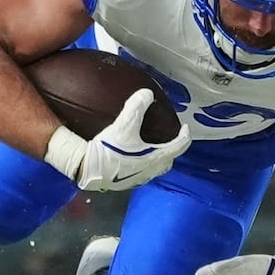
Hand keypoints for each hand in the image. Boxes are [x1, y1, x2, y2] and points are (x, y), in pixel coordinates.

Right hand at [44, 89, 190, 191]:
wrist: (88, 169)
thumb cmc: (109, 149)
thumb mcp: (124, 125)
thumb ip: (136, 106)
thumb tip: (147, 93)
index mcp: (155, 158)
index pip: (178, 147)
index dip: (184, 136)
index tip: (185, 128)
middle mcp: (150, 171)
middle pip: (168, 161)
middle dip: (172, 150)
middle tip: (168, 138)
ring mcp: (139, 178)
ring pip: (155, 168)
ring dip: (158, 158)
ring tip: (152, 146)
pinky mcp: (127, 182)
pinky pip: (143, 171)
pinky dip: (145, 163)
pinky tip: (134, 156)